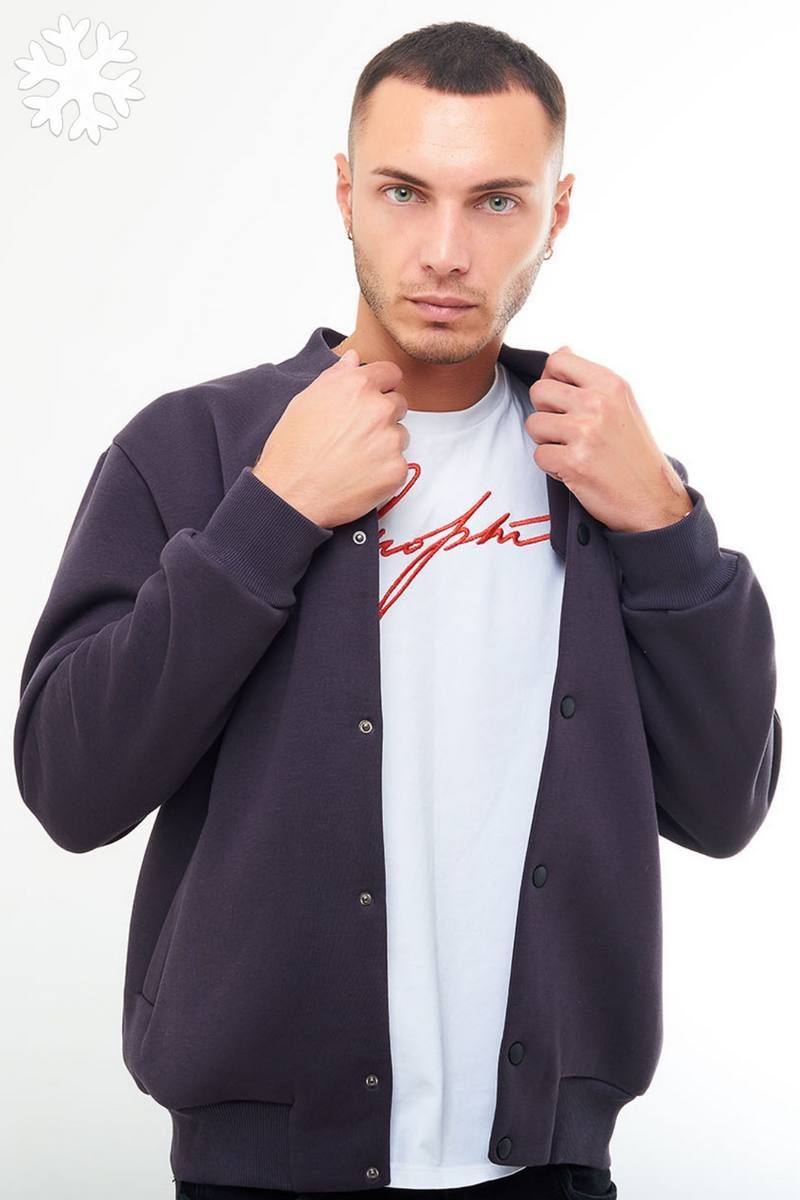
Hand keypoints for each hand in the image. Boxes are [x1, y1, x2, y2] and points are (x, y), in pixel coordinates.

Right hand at [253, 349, 410, 528]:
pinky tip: (359, 475)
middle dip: (382, 416)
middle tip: (356, 435)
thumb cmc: (292, 450)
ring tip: (355, 457)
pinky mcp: (397, 470)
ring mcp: (390, 440)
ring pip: (400, 435)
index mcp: (357, 386)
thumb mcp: (305, 401)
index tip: (372, 398)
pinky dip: (384, 470)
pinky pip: (399, 464)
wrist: (290, 495)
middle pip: (398, 404)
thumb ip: (336, 376)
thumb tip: (353, 359)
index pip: (390, 373)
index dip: (380, 386)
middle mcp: (378, 409)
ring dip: (385, 443)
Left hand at [524, 345, 691, 531]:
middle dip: (545, 412)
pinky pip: (539, 455)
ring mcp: (584, 432)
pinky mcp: (573, 462)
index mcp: (610, 384)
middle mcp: (597, 403)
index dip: (552, 380)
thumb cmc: (634, 453)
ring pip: (534, 424)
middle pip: (538, 391)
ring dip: (547, 440)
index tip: (565, 400)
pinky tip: (574, 469)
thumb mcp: (622, 405)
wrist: (653, 498)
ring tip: (573, 450)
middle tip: (567, 430)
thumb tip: (561, 351)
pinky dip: (552, 467)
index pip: (558, 360)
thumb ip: (589, 380)